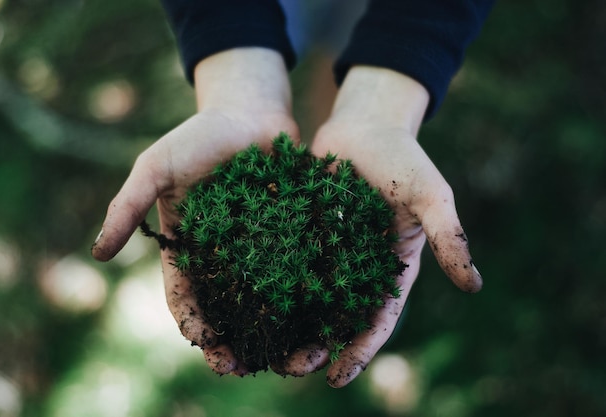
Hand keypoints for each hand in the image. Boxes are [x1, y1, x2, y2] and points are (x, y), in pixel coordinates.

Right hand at [91, 48, 297, 374]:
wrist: (250, 111)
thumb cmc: (199, 136)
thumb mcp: (156, 167)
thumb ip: (127, 207)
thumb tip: (96, 253)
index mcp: (189, 250)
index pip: (188, 300)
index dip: (197, 328)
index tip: (212, 348)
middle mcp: (226, 258)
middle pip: (232, 311)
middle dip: (241, 343)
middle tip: (255, 366)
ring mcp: (262, 249)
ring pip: (272, 301)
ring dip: (285, 330)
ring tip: (302, 353)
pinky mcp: (295, 236)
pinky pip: (305, 271)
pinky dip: (315, 296)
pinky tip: (330, 314)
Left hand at [282, 66, 482, 386]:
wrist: (364, 127)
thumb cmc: (403, 159)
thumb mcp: (430, 196)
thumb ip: (448, 237)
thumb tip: (474, 285)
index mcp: (390, 269)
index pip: (377, 320)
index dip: (359, 351)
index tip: (336, 378)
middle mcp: (356, 268)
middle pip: (336, 318)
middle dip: (316, 345)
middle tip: (291, 366)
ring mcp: (326, 252)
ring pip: (304, 298)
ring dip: (286, 323)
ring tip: (262, 345)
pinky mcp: (300, 233)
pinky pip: (282, 262)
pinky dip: (266, 282)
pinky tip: (241, 298)